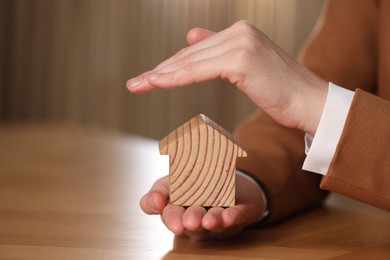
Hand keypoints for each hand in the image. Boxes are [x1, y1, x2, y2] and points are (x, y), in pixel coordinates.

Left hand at [127, 21, 327, 134]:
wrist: (311, 102)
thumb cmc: (282, 91)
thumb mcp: (248, 65)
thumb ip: (219, 51)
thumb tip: (192, 37)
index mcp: (239, 32)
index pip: (195, 52)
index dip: (170, 66)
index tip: (149, 77)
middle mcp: (238, 32)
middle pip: (189, 56)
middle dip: (159, 71)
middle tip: (135, 83)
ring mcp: (240, 43)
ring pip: (190, 63)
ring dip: (160, 75)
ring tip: (138, 85)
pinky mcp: (241, 59)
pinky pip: (200, 70)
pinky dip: (176, 78)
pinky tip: (157, 84)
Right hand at [139, 173, 265, 239]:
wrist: (232, 175)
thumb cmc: (199, 182)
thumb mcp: (176, 178)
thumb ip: (162, 188)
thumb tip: (155, 200)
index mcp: (179, 210)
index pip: (167, 213)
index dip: (161, 210)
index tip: (159, 204)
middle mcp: (198, 220)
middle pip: (190, 223)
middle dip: (189, 221)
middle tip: (188, 222)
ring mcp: (220, 218)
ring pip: (214, 224)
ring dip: (211, 221)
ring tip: (208, 221)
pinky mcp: (242, 213)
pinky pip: (238, 216)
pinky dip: (233, 216)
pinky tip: (228, 216)